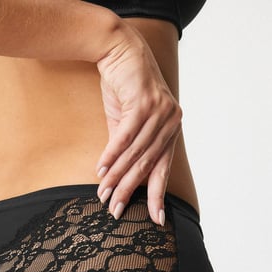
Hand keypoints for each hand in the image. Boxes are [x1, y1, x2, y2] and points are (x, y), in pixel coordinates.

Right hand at [94, 26, 181, 224]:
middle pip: (147, 165)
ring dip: (116, 176)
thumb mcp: (126, 123)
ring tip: (104, 193)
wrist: (120, 51)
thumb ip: (127, 149)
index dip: (158, 195)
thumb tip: (118, 178)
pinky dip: (112, 154)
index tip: (155, 220)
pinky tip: (101, 170)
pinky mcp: (143, 102)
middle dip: (129, 190)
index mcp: (171, 130)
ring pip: (135, 153)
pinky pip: (124, 136)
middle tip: (116, 211)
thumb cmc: (125, 88)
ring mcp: (159, 111)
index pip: (163, 168)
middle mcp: (171, 121)